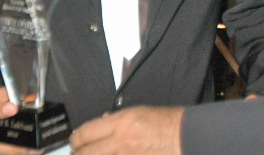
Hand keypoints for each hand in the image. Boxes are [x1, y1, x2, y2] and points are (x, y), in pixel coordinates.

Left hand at [70, 106, 184, 154]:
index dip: (76, 139)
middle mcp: (121, 143)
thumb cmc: (169, 124)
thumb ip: (117, 121)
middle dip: (79, 154)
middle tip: (79, 153)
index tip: (76, 142)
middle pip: (85, 153)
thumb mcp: (140, 113)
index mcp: (121, 123)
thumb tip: (103, 124)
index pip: (85, 132)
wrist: (187, 138)